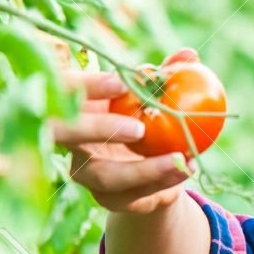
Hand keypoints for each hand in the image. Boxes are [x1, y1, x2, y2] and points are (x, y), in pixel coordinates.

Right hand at [50, 47, 199, 213]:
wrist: (150, 170)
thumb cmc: (145, 119)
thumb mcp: (152, 97)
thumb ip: (165, 76)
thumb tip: (189, 54)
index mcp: (76, 105)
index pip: (64, 90)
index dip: (87, 86)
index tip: (120, 82)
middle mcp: (71, 140)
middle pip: (65, 135)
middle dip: (96, 128)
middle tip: (139, 128)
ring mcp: (85, 172)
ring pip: (105, 176)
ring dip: (144, 169)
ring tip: (181, 159)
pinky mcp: (106, 198)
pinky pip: (131, 196)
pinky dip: (161, 183)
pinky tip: (186, 170)